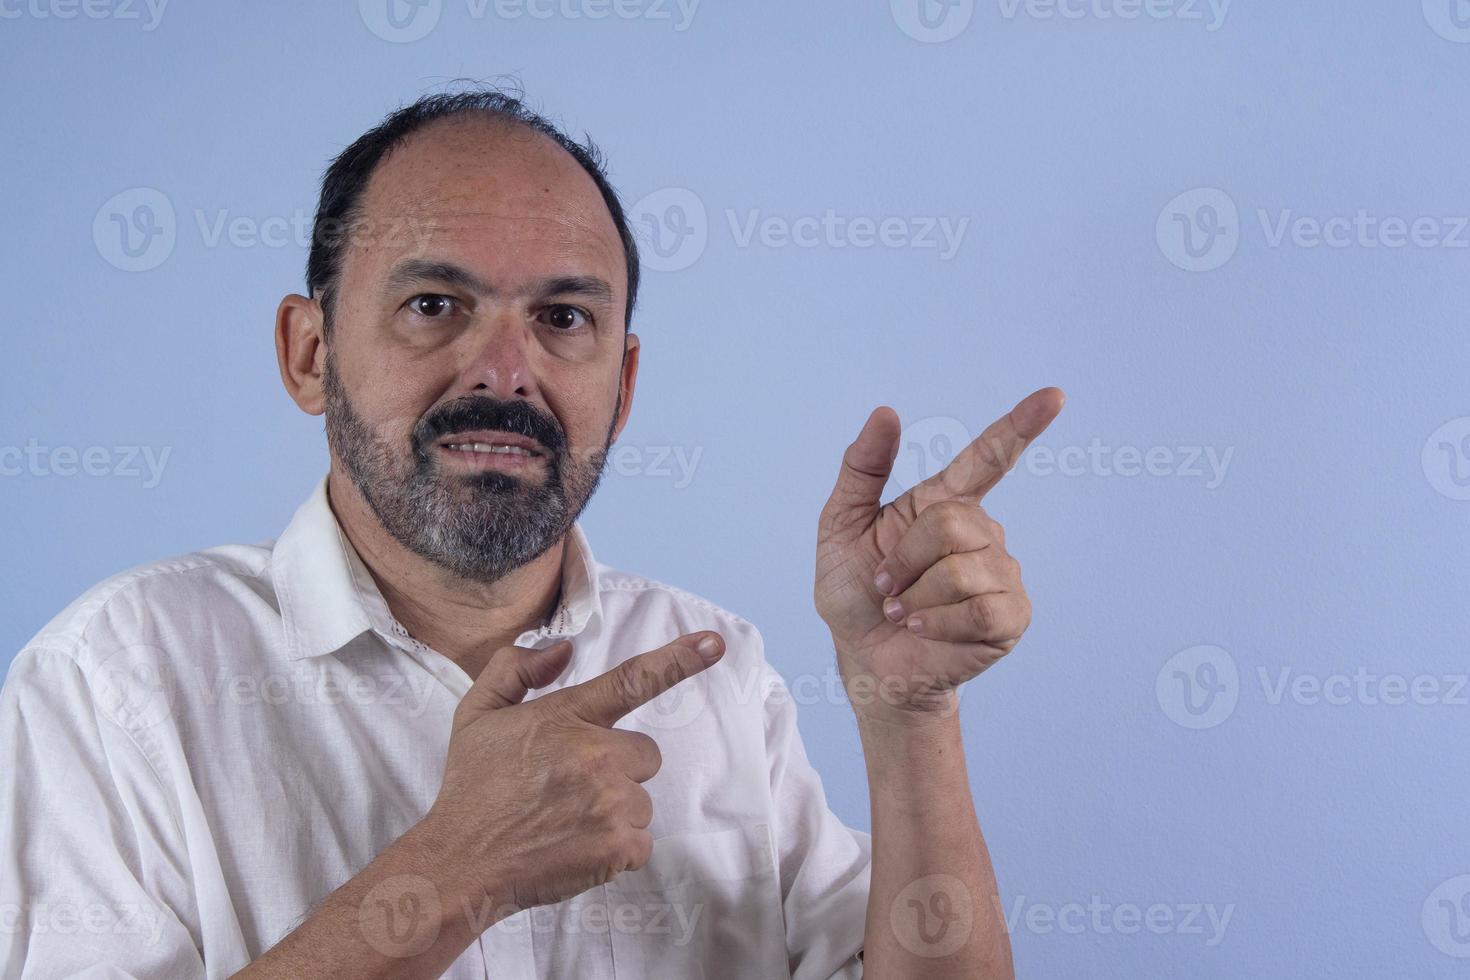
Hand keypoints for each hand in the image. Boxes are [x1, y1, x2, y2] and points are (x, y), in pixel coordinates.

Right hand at [422, 632, 724, 914]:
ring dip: (614, 810)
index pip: (632, 679)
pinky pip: (641, 841)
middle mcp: (594, 753)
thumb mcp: (477, 714)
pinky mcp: (618, 845)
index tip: (715, 643)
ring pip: (642, 799)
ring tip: (564, 821)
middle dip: (618, 768)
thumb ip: (515, 670)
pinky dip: (615, 848)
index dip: (679, 659)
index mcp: (565, 716)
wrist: (460, 863)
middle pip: (645, 753)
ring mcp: (609, 801)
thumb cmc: (472, 788)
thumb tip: (563, 650)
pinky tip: (574, 847)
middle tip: (569, 788)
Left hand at [814, 388, 1063, 714]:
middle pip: (953, 523)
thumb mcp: (840, 526)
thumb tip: (887, 412)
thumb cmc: (855, 592)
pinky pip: (981, 610)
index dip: (1022, 426)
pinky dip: (938, 622)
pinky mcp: (1010, 618)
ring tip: (903, 611)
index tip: (1055, 396)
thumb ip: (861, 470)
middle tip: (887, 586)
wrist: (864, 659)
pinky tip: (923, 629)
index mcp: (943, 503)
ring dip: (917, 596)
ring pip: (964, 569)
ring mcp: (1001, 575)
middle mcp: (982, 532)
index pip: (990, 457)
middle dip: (906, 559)